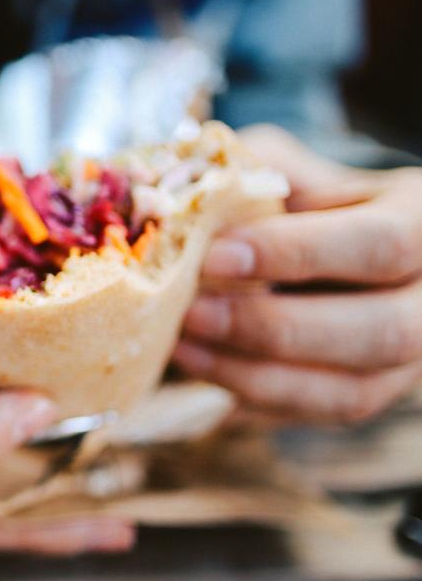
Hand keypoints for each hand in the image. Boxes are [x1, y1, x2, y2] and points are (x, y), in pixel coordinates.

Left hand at [176, 125, 421, 423]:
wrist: (318, 244)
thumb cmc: (293, 199)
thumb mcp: (282, 166)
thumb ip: (248, 175)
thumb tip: (186, 204)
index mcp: (420, 218)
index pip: (380, 244)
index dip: (297, 255)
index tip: (213, 257)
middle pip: (382, 332)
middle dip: (275, 329)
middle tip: (190, 314)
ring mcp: (411, 357)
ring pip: (353, 391)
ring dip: (258, 376)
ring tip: (182, 350)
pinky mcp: (372, 392)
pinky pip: (320, 414)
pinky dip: (257, 400)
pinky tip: (203, 374)